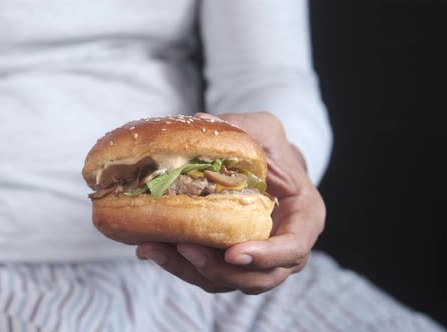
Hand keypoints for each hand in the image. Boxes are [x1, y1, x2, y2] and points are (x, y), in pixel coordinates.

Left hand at [136, 112, 325, 294]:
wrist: (263, 166)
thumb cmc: (269, 147)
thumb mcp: (262, 129)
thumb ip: (241, 127)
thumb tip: (201, 120)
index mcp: (305, 218)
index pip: (292, 249)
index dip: (266, 256)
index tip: (234, 254)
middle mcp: (284, 248)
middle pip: (257, 276)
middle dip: (217, 268)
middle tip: (183, 249)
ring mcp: (256, 259)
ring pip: (226, 280)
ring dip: (189, 270)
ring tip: (154, 249)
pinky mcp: (229, 262)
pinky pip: (207, 274)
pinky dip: (180, 266)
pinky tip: (152, 248)